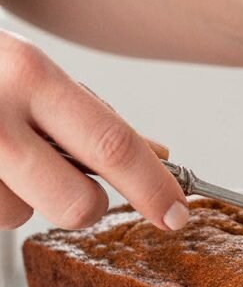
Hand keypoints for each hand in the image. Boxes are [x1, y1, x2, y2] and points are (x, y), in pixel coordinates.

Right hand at [0, 30, 188, 230]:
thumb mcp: (30, 70)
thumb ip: (90, 113)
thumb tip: (161, 156)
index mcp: (28, 74)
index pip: (113, 145)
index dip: (154, 189)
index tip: (178, 214)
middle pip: (77, 204)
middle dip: (87, 205)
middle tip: (74, 182)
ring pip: (20, 216)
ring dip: (20, 195)